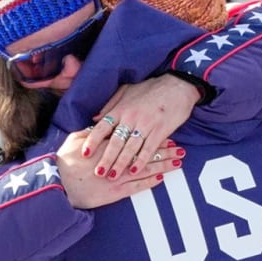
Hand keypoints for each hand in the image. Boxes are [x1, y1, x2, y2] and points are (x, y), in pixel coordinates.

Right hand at [58, 129, 184, 208]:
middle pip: (145, 151)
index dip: (150, 134)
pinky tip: (162, 177)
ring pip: (146, 168)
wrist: (58, 186)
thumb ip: (90, 131)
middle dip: (163, 149)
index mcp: (107, 144)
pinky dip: (150, 182)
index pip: (134, 137)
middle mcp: (116, 159)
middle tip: (179, 146)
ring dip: (163, 164)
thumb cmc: (63, 163)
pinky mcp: (116, 192)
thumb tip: (100, 122)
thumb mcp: (75, 141)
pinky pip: (137, 186)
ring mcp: (118, 176)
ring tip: (179, 161)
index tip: (163, 130)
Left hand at [82, 73, 197, 179]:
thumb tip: (95, 118)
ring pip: (130, 148)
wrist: (177, 85)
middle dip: (105, 158)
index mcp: (121, 109)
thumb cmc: (151, 88)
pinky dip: (141, 161)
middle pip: (115, 141)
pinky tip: (135, 171)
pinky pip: (149, 148)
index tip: (84, 153)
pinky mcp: (160, 130)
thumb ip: (110, 105)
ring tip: (113, 176)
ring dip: (121, 163)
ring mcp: (146, 124)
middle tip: (97, 172)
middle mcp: (131, 117)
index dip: (92, 140)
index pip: (103, 127)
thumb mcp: (127, 90)